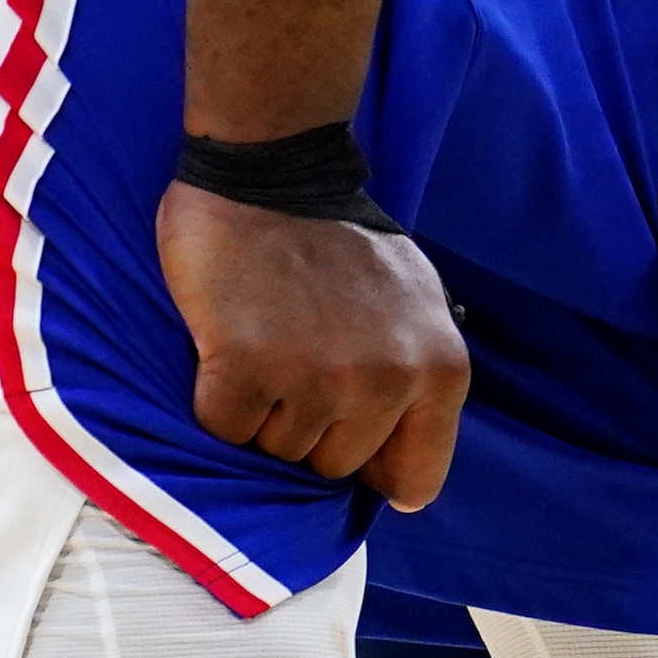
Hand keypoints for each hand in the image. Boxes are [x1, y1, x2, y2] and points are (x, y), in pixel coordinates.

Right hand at [158, 183, 469, 507]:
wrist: (270, 171)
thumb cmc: (339, 240)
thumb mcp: (415, 303)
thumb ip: (419, 383)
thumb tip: (402, 486)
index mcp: (439, 366)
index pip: (414, 481)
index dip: (373, 468)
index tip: (347, 438)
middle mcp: (387, 378)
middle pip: (334, 467)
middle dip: (311, 426)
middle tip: (298, 355)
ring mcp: (318, 376)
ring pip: (279, 451)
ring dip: (265, 409)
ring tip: (268, 340)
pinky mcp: (248, 368)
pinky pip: (226, 430)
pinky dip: (218, 397)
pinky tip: (231, 343)